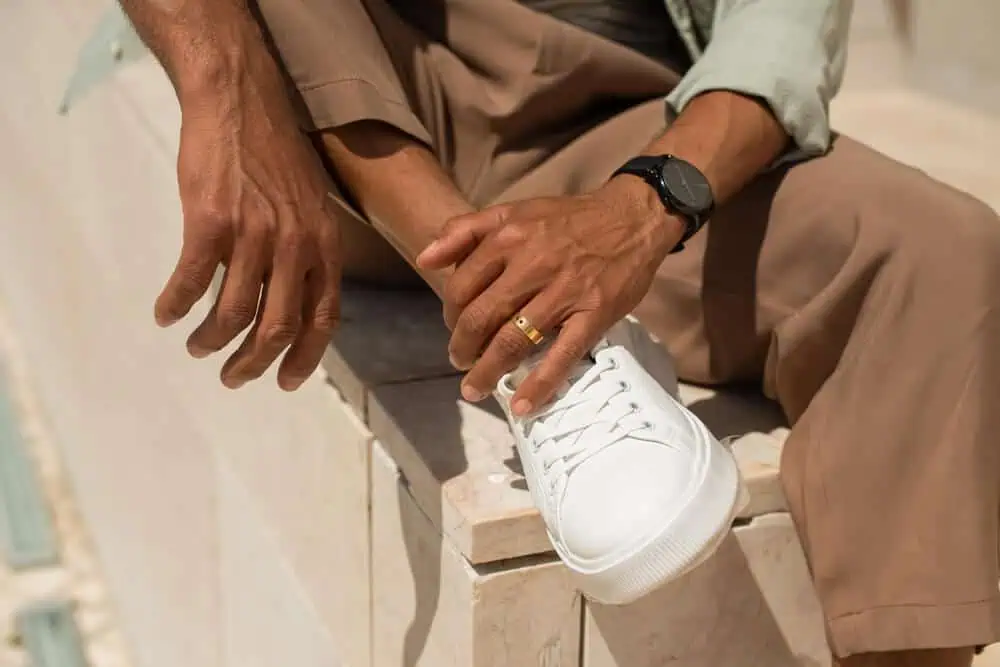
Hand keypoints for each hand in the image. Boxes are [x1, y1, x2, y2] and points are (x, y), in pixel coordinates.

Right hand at [155, 59, 341, 390]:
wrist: (240, 102)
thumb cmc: (274, 154)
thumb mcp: (312, 206)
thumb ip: (309, 253)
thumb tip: (296, 302)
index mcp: (324, 245)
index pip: (324, 318)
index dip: (305, 358)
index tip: (284, 382)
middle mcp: (296, 246)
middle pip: (279, 328)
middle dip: (254, 363)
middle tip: (233, 378)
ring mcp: (255, 235)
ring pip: (233, 313)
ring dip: (211, 340)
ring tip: (197, 348)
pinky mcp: (211, 222)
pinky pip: (191, 281)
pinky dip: (176, 305)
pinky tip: (165, 314)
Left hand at [416, 176, 683, 414]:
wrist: (633, 218)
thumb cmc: (569, 219)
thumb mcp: (513, 211)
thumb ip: (464, 231)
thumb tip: (424, 260)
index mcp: (509, 238)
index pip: (462, 287)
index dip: (450, 315)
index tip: (453, 328)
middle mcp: (533, 264)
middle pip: (481, 318)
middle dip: (462, 348)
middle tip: (460, 361)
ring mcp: (564, 292)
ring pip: (513, 341)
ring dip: (487, 372)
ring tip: (474, 389)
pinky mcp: (594, 314)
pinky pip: (562, 356)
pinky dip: (540, 385)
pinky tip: (522, 406)